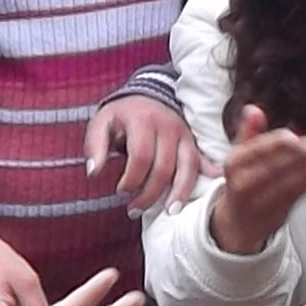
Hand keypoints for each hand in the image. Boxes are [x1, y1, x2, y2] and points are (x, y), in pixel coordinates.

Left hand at [85, 93, 202, 211]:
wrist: (146, 94)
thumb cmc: (121, 115)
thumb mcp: (101, 123)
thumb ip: (95, 146)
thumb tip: (94, 172)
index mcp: (142, 121)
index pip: (141, 156)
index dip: (132, 179)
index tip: (121, 191)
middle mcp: (167, 126)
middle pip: (164, 167)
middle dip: (150, 193)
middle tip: (135, 209)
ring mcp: (182, 133)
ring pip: (187, 167)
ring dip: (179, 192)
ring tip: (169, 212)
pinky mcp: (191, 139)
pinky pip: (201, 158)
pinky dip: (208, 171)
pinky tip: (212, 183)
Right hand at [205, 108, 305, 254]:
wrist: (237, 223)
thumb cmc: (242, 182)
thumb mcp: (240, 155)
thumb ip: (248, 131)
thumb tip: (253, 109)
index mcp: (235, 162)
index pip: (262, 148)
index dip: (284, 142)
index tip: (297, 138)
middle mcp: (243, 182)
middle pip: (277, 165)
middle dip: (300, 154)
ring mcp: (258, 201)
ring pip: (288, 182)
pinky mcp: (275, 214)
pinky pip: (296, 196)